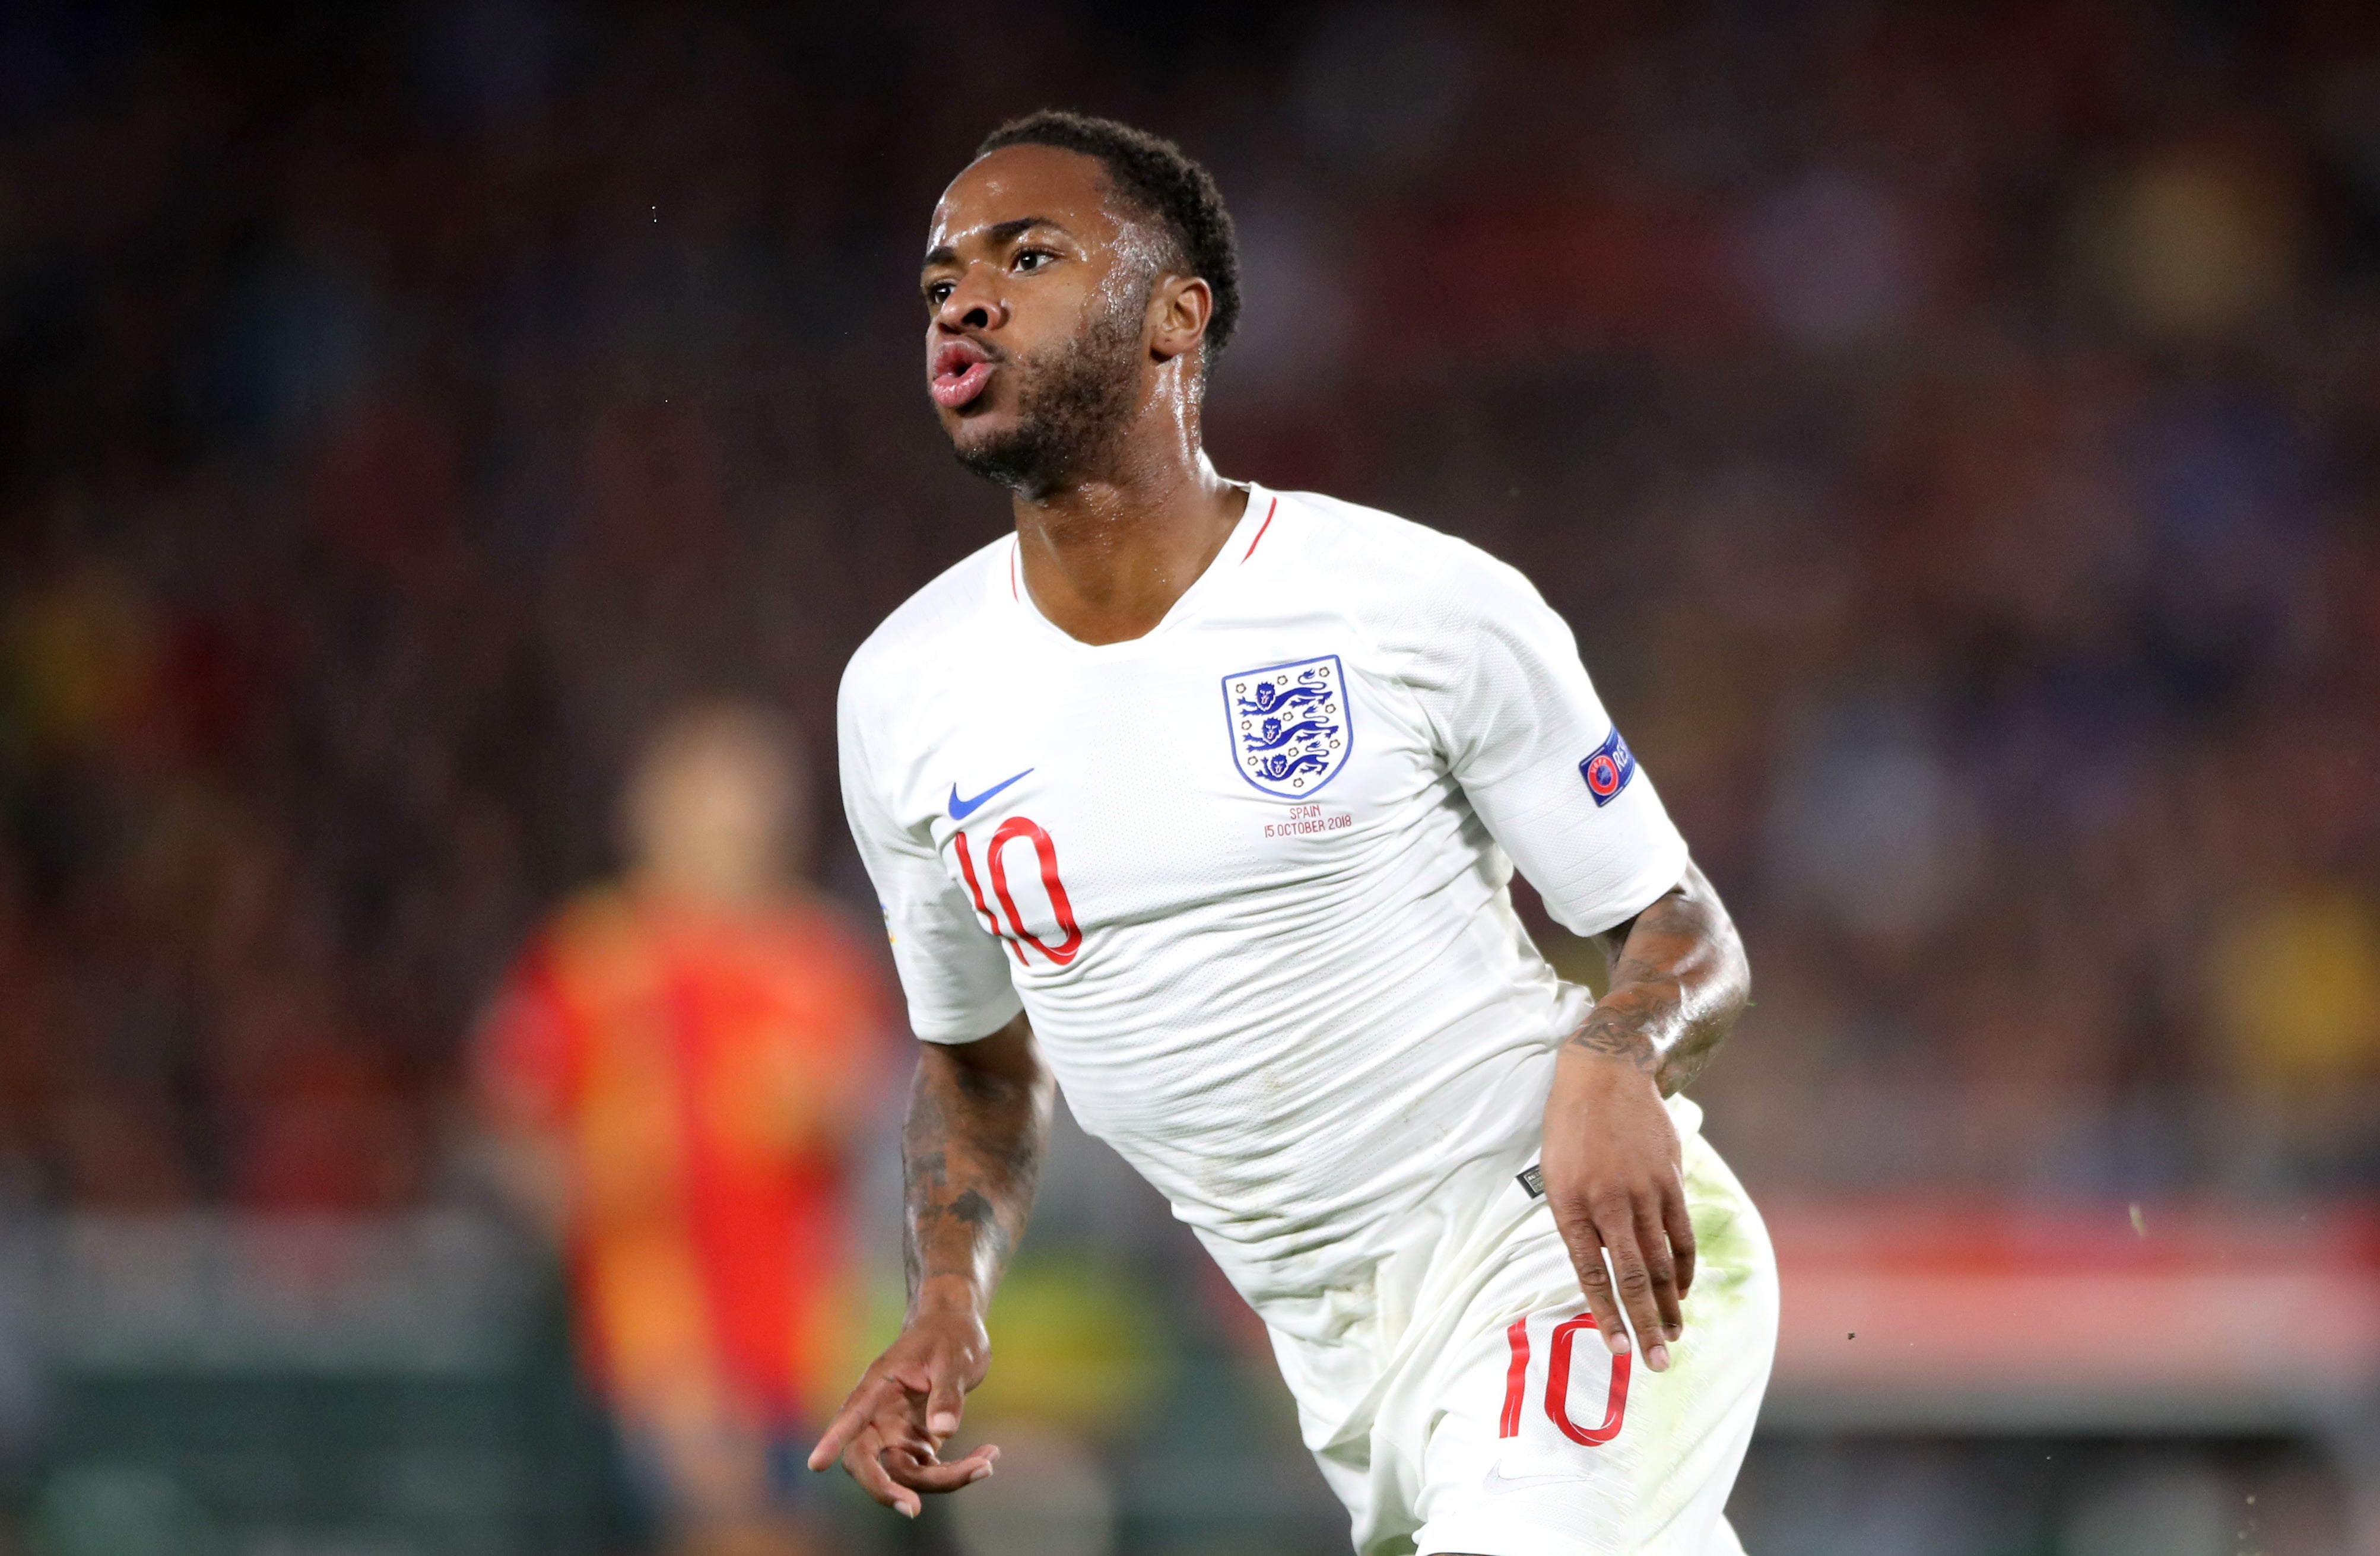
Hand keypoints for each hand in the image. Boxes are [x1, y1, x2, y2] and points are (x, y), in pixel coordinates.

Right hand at [806, 1300, 998, 1515]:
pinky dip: (958, 1472)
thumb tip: (944, 1432)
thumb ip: (947, 1393)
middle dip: (884, 1489)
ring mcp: (897, 1434)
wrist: (956, 1330)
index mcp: (877, 1387)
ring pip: (905, 1475)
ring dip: (944, 1480)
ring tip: (987, 1463)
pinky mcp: (919, 1444)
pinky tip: (989, 1456)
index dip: (833, 1440)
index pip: (850, 1416)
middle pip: (864, 1461)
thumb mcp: (952, 1358)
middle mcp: (880, 1417)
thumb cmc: (948, 1336)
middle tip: (914, 1509)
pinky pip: (931, 1472)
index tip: (816, 1463)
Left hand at [1540, 1049, 1694, 1372]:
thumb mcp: (1556, 1175)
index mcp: (1571, 1203)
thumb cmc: (1570, 1128)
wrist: (1605, 1074)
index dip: (1606, 1315)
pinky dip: (1685, 1267)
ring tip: (1674, 1337)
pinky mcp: (1670, 1180)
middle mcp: (1609, 1202)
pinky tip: (1684, 1291)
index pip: (1591, 1273)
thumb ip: (1579, 1223)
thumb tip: (1607, 1267)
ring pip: (1662, 1261)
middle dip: (1646, 1326)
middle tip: (1659, 1364)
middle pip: (1633, 1277)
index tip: (1618, 1350)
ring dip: (1670, 1304)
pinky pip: (1681, 1234)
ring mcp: (1644, 1191)